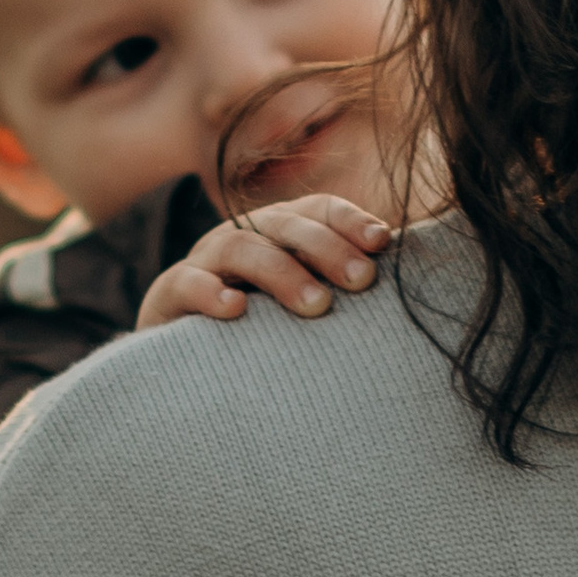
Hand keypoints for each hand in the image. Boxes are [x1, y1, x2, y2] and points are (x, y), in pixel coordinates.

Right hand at [135, 194, 392, 329]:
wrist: (182, 367)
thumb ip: (342, 286)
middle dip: (325, 247)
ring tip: (317, 305)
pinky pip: (186, 284)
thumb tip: (408, 276)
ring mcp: (204, 263)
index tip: (382, 243)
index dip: (349, 220)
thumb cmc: (263, 332)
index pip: (316, 209)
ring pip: (241, 247)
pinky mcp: (169, 296)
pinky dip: (211, 293)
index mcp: (278, 232)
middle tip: (361, 281)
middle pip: (283, 224)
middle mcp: (241, 237)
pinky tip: (237, 309)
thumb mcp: (303, 303)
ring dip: (281, 272)